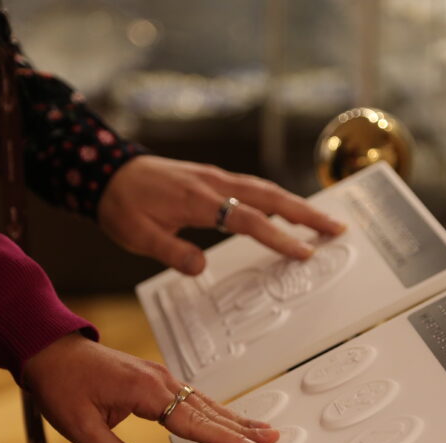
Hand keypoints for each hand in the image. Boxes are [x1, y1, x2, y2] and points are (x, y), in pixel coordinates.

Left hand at [21, 334, 277, 442]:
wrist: (46, 350)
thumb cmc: (59, 384)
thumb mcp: (82, 429)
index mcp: (145, 391)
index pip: (194, 421)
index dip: (225, 440)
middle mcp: (159, 381)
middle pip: (209, 410)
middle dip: (242, 428)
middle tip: (273, 442)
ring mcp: (159, 377)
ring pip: (205, 402)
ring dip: (235, 418)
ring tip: (262, 431)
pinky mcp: (154, 378)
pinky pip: (193, 398)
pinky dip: (215, 411)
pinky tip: (227, 419)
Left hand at [97, 156, 345, 274]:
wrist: (107, 172)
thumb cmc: (121, 205)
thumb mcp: (137, 236)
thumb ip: (171, 252)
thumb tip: (202, 269)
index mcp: (198, 199)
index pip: (249, 220)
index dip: (279, 237)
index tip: (304, 252)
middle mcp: (214, 183)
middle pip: (270, 197)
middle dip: (307, 213)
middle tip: (338, 228)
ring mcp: (217, 178)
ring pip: (266, 189)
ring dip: (298, 204)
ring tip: (324, 221)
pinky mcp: (214, 178)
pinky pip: (254, 187)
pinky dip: (278, 197)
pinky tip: (289, 208)